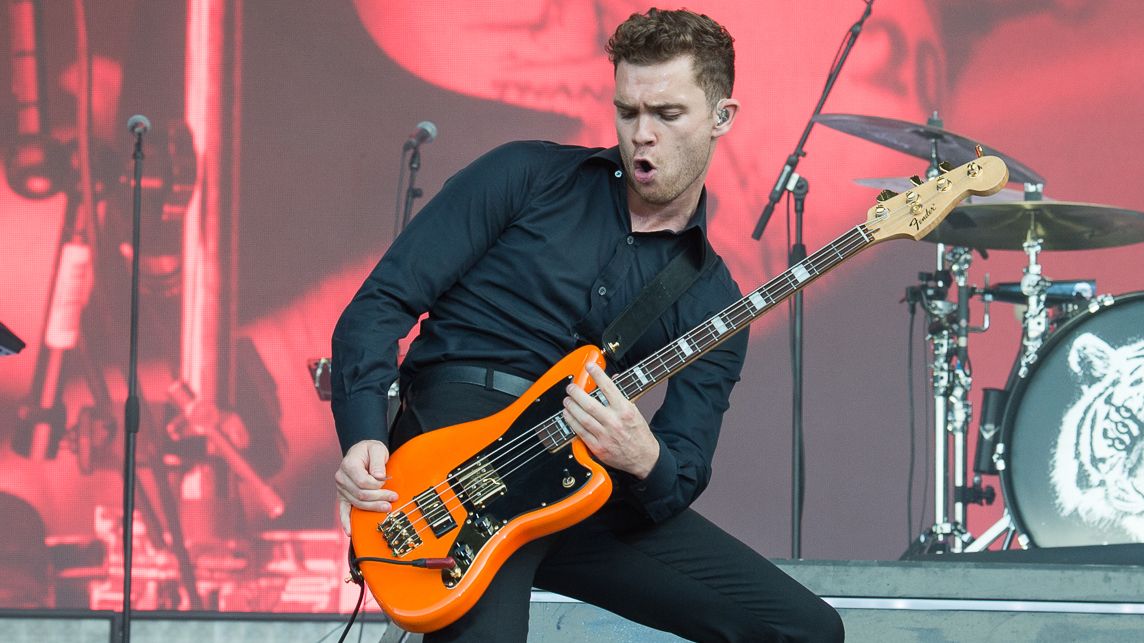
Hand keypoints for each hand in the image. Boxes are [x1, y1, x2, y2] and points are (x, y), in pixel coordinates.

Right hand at [335, 439, 397, 535]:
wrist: (362, 452)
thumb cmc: (370, 450)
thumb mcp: (377, 449)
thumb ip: (378, 462)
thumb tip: (380, 477)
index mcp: (349, 465)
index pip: (363, 482)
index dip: (377, 485)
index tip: (387, 482)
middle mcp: (341, 478)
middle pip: (361, 494)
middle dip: (379, 498)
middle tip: (393, 498)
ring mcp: (341, 488)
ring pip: (357, 503)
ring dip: (373, 507)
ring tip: (387, 507)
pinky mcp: (342, 496)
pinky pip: (342, 510)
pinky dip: (346, 522)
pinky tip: (350, 532)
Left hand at [562, 362, 659, 478]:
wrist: (644, 458)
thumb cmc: (639, 433)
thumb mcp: (635, 410)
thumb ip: (622, 394)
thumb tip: (613, 378)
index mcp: (625, 410)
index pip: (609, 388)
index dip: (597, 375)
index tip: (589, 366)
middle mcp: (614, 422)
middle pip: (589, 404)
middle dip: (576, 393)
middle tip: (571, 387)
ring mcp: (605, 435)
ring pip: (582, 418)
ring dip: (571, 407)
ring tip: (567, 400)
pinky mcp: (598, 447)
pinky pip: (580, 432)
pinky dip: (572, 422)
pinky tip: (568, 415)